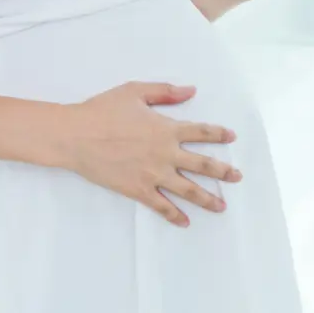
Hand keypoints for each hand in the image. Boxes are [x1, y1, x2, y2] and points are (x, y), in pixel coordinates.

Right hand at [65, 82, 241, 227]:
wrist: (75, 136)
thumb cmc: (103, 110)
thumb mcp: (135, 92)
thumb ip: (165, 92)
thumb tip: (191, 90)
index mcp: (167, 128)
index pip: (202, 132)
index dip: (219, 134)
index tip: (232, 137)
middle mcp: (165, 153)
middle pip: (203, 165)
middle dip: (224, 171)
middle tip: (238, 176)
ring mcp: (153, 174)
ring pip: (188, 190)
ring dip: (208, 198)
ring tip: (222, 206)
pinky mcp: (138, 189)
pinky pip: (161, 205)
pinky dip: (174, 215)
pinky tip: (185, 221)